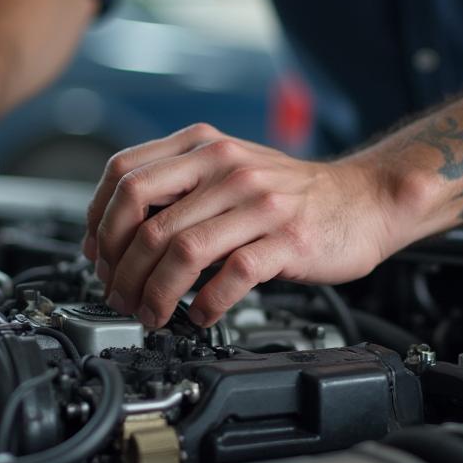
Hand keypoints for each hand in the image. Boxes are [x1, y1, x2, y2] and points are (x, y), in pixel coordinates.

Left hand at [83, 124, 401, 327]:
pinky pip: (232, 275)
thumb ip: (180, 188)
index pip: (125, 174)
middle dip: (120, 267)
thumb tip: (120, 232)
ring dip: (155, 293)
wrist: (365, 198)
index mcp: (204, 147)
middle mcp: (226, 167)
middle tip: (119, 295)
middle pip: (144, 217)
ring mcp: (258, 203)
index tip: (97, 254)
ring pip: (181, 249)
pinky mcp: (287, 240)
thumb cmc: (292, 192)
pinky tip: (201, 315)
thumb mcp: (230, 168)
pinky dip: (206, 303)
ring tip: (152, 314)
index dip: (99, 220)